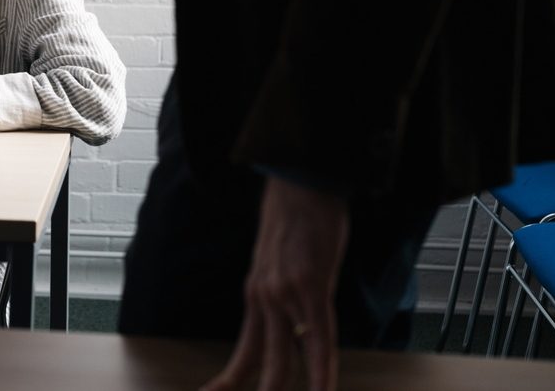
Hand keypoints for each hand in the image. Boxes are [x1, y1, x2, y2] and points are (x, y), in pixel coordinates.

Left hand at [202, 177, 349, 390]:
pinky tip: (323, 390)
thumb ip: (281, 293)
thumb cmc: (297, 221)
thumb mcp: (279, 263)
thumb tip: (295, 320)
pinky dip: (322, 369)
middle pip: (261, 362)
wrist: (300, 184)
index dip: (231, 381)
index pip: (245, 352)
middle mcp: (264, 299)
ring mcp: (285, 295)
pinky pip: (318, 338)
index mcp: (256, 296)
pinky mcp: (310, 286)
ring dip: (296, 390)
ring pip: (287, 357)